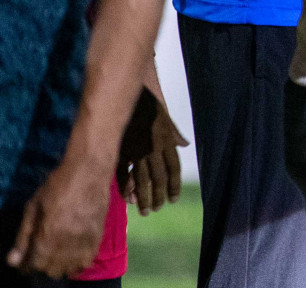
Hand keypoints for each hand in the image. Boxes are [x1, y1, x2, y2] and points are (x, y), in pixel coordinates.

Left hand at [7, 148, 111, 277]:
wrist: (89, 170)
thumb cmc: (57, 185)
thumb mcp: (33, 208)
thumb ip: (23, 236)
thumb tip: (13, 261)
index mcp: (48, 234)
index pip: (35, 264)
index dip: (27, 265)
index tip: (25, 261)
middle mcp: (68, 242)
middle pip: (52, 269)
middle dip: (43, 266)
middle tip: (39, 256)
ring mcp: (85, 240)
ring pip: (70, 267)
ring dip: (60, 266)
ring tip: (55, 257)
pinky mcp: (98, 235)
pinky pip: (87, 259)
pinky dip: (78, 262)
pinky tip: (72, 255)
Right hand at [118, 89, 187, 214]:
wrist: (126, 94)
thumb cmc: (146, 104)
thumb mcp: (165, 115)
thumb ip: (174, 132)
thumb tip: (186, 143)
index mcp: (166, 140)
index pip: (174, 168)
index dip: (174, 185)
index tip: (173, 199)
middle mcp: (154, 148)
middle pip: (159, 178)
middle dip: (159, 196)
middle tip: (158, 209)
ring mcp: (136, 151)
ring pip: (142, 180)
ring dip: (144, 197)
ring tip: (146, 211)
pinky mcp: (120, 151)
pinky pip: (123, 173)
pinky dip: (126, 187)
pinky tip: (128, 198)